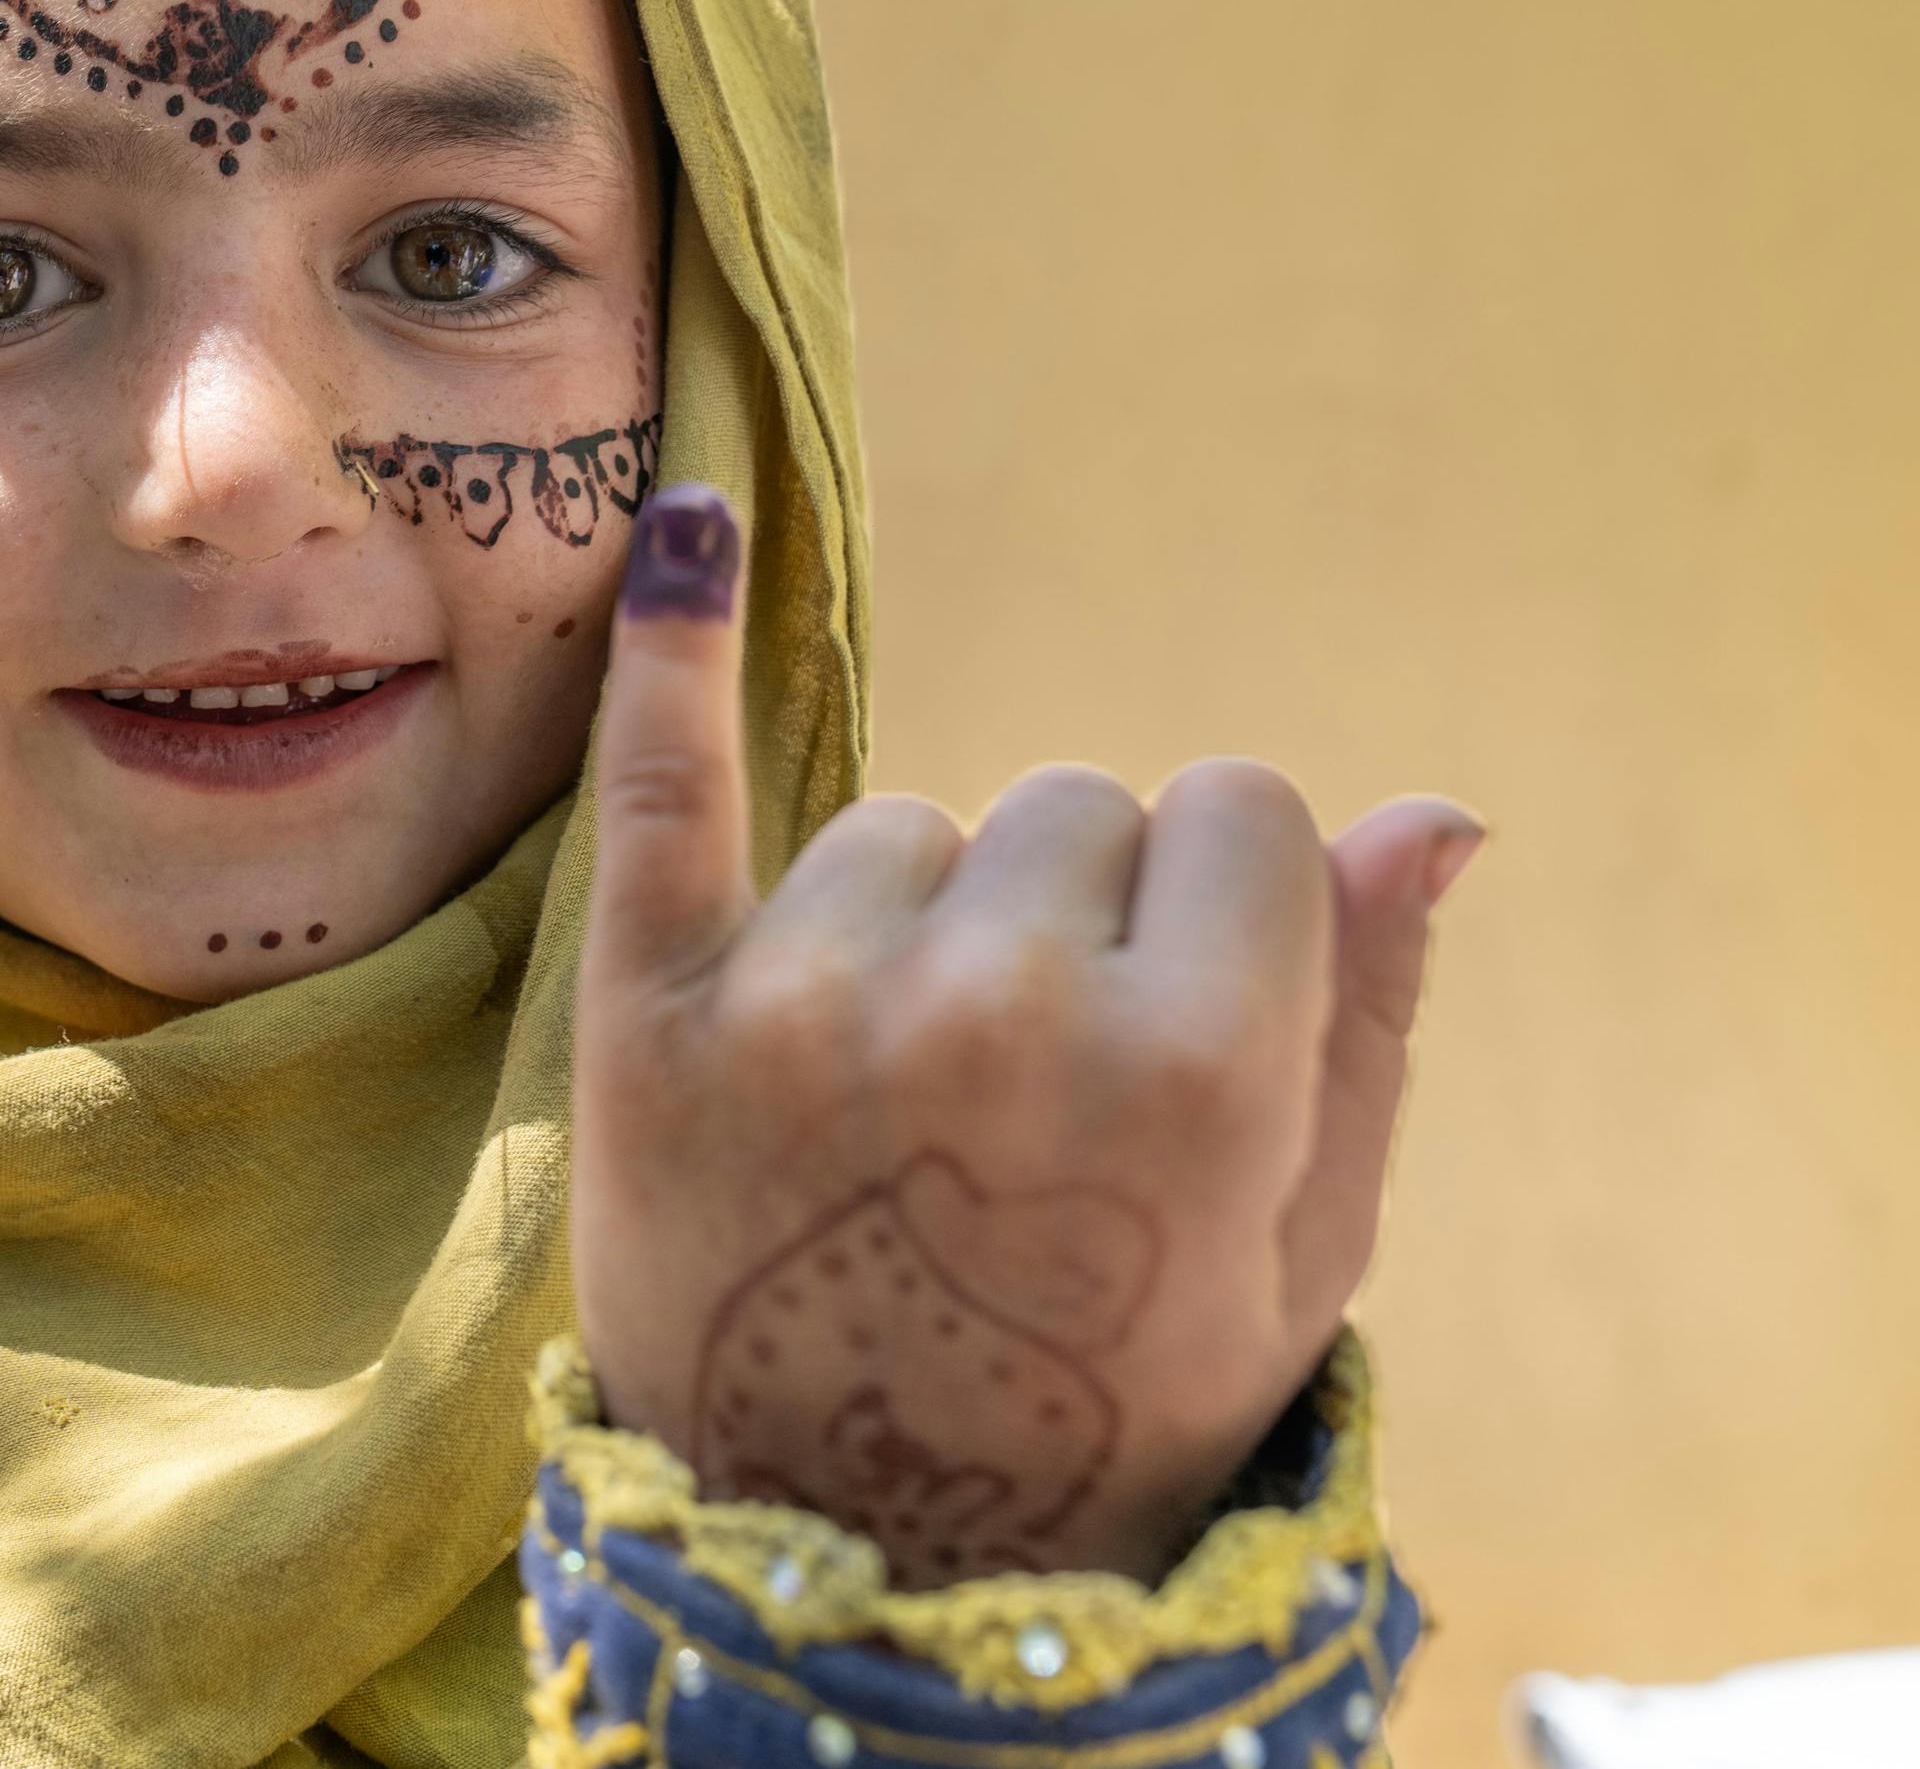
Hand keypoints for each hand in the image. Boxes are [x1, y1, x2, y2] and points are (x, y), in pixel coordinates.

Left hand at [569, 487, 1480, 1585]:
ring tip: (895, 1096)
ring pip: (908, 822)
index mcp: (1193, 1067)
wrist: (855, 1556)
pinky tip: (686, 526)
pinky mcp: (648, 1015)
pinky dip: (670, 646)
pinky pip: (664, 783)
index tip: (1180, 1013)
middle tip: (1023, 1096)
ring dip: (918, 918)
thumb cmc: (1109, 1401)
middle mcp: (995, 1013)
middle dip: (1076, 915)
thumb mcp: (1293, 1252)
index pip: (1236, 813)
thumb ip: (1366, 1019)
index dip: (1222, 910)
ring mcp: (807, 1006)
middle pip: (1074, 804)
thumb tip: (1433, 818)